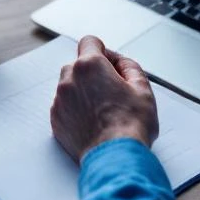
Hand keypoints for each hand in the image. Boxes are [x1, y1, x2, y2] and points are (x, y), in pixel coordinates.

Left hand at [50, 36, 159, 162]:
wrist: (114, 157)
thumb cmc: (130, 126)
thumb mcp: (143, 88)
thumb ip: (130, 67)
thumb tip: (120, 64)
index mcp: (89, 66)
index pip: (90, 41)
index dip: (104, 52)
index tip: (111, 65)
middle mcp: (69, 79)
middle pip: (79, 65)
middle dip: (94, 73)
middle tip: (113, 91)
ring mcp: (59, 100)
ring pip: (70, 86)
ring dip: (84, 92)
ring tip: (104, 110)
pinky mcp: (55, 119)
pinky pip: (65, 106)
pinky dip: (76, 110)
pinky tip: (93, 122)